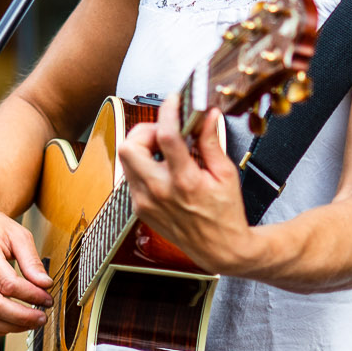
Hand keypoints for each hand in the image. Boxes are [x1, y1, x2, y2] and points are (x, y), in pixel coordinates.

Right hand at [0, 201, 51, 335]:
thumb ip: (32, 261)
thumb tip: (45, 284)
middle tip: (42, 317)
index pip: (7, 284)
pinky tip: (15, 322)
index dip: (31, 295)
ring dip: (12, 326)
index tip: (47, 298)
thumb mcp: (19, 236)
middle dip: (23, 317)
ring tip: (32, 321)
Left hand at [116, 93, 256, 273]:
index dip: (169, 111)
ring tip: (164, 151)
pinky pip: (131, 177)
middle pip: (130, 146)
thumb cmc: (225, 216)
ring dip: (142, 147)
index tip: (174, 101)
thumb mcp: (225, 174)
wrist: (219, 249)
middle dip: (146, 130)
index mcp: (184, 182)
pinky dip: (144, 166)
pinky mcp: (140, 209)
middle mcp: (159, 192)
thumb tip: (206, 115)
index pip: (167, 136)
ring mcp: (145, 202)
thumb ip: (211, 141)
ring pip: (126, 160)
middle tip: (164, 132)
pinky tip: (163, 169)